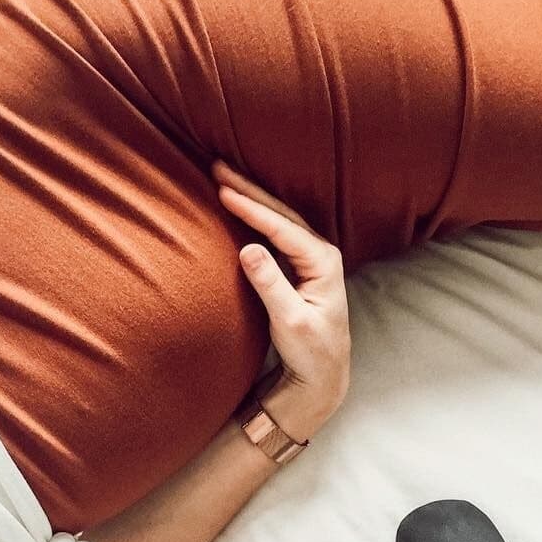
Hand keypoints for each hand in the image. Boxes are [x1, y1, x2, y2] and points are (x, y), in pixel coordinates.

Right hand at [211, 159, 351, 441]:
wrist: (322, 374)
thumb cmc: (310, 350)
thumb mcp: (289, 321)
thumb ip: (270, 284)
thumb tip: (248, 248)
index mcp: (323, 263)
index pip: (282, 227)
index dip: (252, 208)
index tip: (224, 192)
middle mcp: (322, 253)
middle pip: (282, 213)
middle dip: (250, 189)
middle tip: (218, 167)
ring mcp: (312, 257)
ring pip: (279, 217)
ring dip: (252, 197)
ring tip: (224, 178)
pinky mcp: (301, 265)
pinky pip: (277, 230)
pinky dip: (257, 214)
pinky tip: (241, 204)